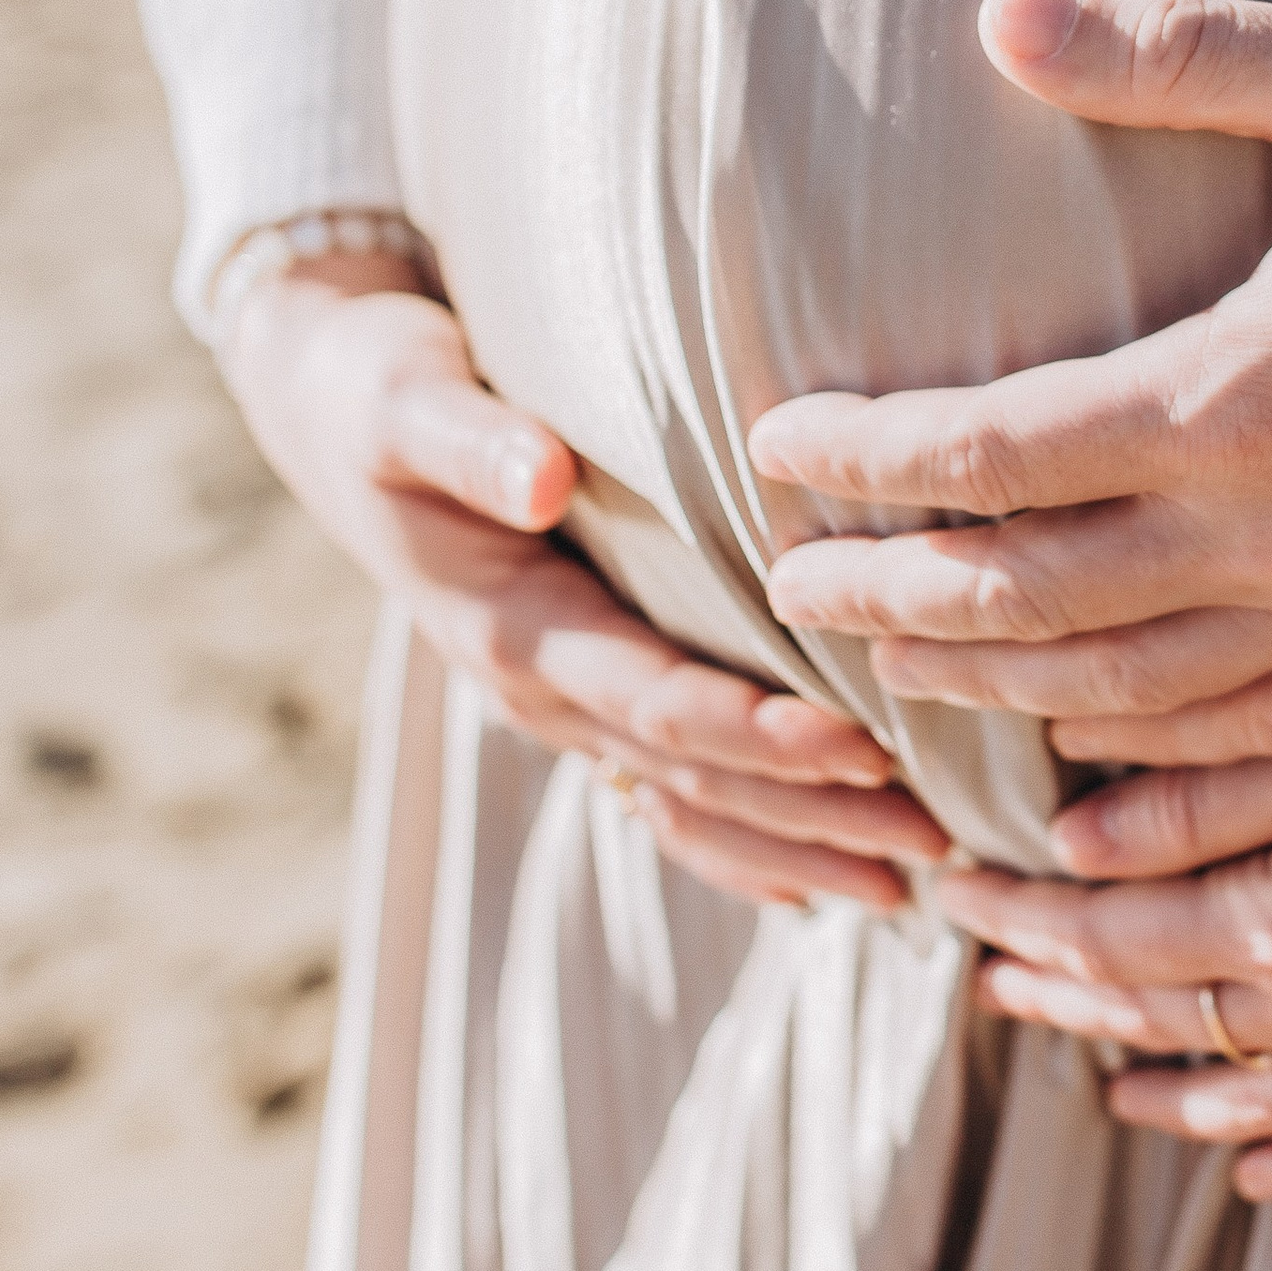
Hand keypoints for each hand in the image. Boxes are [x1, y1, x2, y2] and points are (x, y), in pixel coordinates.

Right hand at [224, 251, 946, 908]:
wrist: (333, 411)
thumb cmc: (379, 391)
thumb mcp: (408, 400)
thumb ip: (475, 443)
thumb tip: (544, 482)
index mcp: (512, 630)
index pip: (658, 701)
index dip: (761, 733)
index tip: (865, 747)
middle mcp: (539, 688)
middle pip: (695, 777)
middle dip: (815, 813)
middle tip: (938, 839)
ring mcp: (560, 703)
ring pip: (690, 804)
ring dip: (798, 848)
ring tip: (912, 879)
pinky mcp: (580, 693)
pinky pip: (665, 793)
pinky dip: (743, 844)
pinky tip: (820, 879)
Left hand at [751, 0, 1271, 765]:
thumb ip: (1176, 50)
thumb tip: (994, 16)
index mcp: (1238, 395)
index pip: (989, 452)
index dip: (862, 457)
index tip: (772, 441)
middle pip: (1023, 600)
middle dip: (885, 596)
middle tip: (781, 588)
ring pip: (1115, 696)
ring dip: (982, 690)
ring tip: (889, 671)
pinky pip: (1238, 739)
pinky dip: (1130, 753)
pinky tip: (1074, 747)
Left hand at [934, 652, 1271, 1202]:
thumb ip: (1202, 794)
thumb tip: (1068, 839)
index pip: (1106, 929)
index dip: (1020, 911)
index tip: (949, 890)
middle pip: (1162, 1016)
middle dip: (1064, 992)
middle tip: (990, 977)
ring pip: (1247, 1103)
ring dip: (1160, 1085)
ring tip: (1096, 1074)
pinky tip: (1246, 1169)